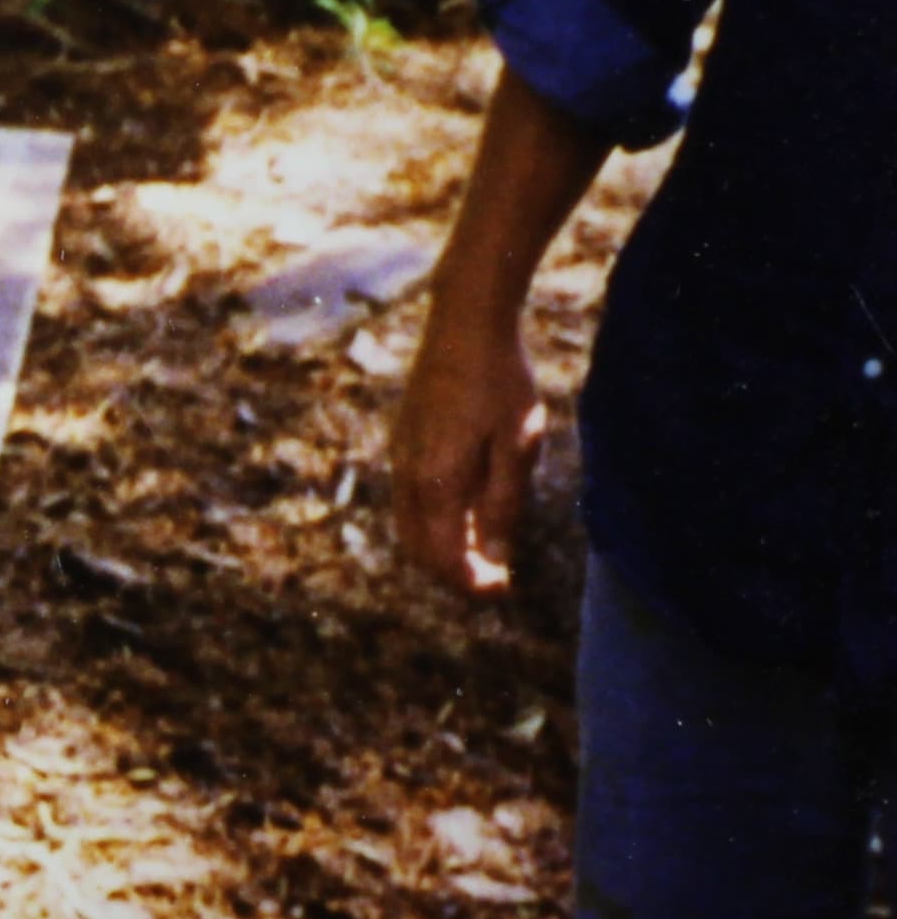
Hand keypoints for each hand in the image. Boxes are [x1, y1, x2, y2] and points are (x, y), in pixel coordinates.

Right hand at [385, 304, 552, 599]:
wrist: (463, 326)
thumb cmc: (500, 382)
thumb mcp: (518, 444)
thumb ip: (503, 504)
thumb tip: (497, 557)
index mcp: (437, 482)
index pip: (446, 556)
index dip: (472, 582)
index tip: (502, 592)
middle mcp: (409, 478)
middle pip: (420, 550)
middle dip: (453, 573)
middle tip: (494, 580)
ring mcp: (400, 460)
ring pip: (410, 527)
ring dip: (441, 549)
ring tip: (483, 551)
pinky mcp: (402, 446)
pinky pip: (409, 502)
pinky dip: (433, 523)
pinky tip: (466, 512)